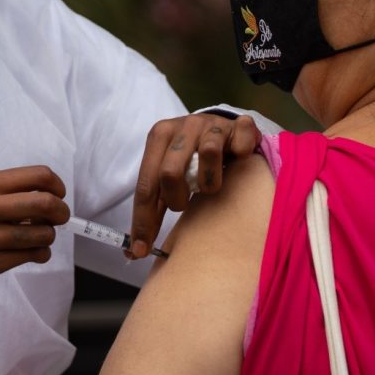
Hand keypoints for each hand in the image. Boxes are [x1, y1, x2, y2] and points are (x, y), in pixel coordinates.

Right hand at [0, 165, 69, 302]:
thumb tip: (39, 198)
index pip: (37, 176)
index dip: (56, 186)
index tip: (57, 195)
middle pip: (46, 204)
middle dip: (61, 212)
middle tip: (58, 218)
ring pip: (41, 234)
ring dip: (48, 237)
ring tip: (38, 238)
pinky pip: (29, 257)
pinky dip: (38, 254)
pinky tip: (31, 253)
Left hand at [128, 112, 259, 257]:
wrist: (224, 129)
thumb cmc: (191, 160)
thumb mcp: (168, 177)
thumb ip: (153, 209)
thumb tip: (133, 251)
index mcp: (159, 136)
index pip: (146, 185)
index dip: (143, 221)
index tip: (141, 251)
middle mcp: (183, 125)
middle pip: (170, 172)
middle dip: (177, 200)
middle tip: (186, 205)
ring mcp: (212, 123)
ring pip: (208, 154)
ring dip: (210, 182)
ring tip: (211, 185)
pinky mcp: (241, 125)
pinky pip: (240, 143)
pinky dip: (240, 154)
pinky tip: (238, 158)